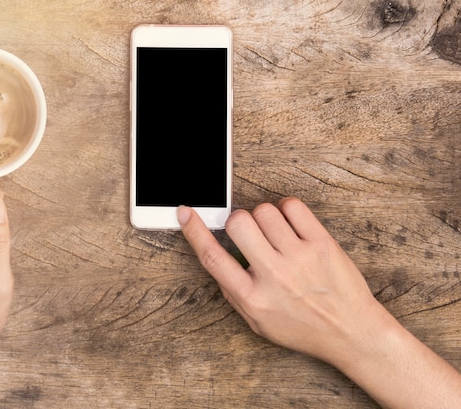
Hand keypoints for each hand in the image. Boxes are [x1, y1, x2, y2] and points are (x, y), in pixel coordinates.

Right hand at [177, 198, 382, 363]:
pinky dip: (287, 210)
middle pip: (238, 223)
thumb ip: (234, 292)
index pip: (213, 256)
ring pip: (264, 211)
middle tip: (248, 232)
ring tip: (275, 234)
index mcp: (253, 297)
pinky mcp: (322, 243)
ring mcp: (299, 257)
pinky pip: (293, 206)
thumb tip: (218, 258)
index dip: (194, 230)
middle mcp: (274, 276)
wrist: (352, 332)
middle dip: (237, 221)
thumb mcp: (259, 323)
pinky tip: (291, 226)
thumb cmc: (305, 328)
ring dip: (263, 217)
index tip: (186, 212)